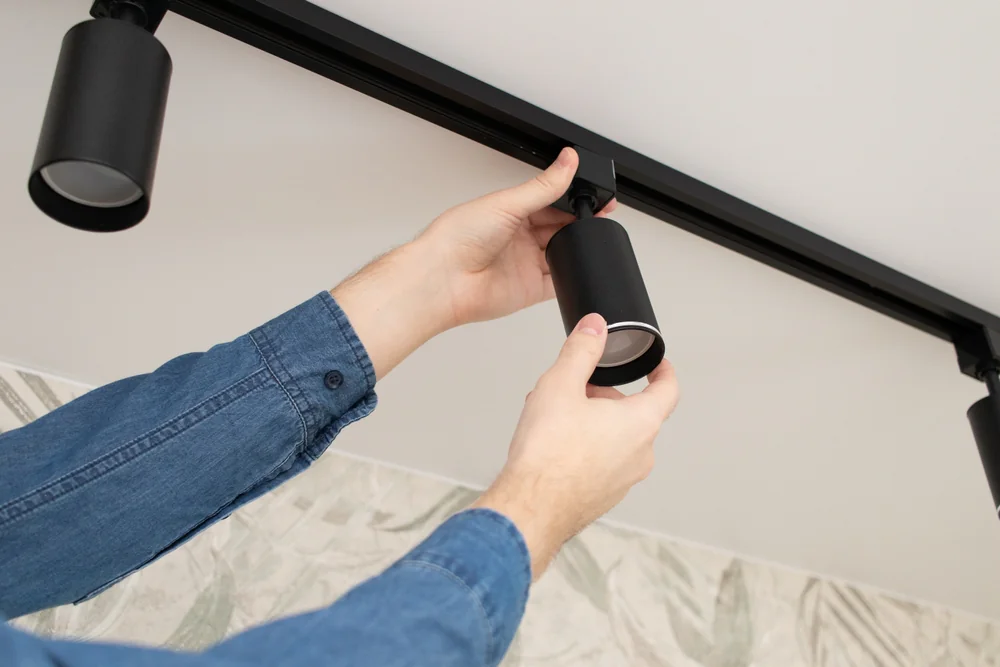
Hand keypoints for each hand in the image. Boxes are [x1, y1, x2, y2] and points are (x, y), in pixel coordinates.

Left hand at [332, 148, 616, 379]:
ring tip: (591, 241)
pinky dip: (572, 276)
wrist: (443, 279)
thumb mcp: (507, 203)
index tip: (596, 196)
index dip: (574, 199)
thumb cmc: (458, 237)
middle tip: (599, 216)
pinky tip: (579, 268)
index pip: (551, 201)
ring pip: (563, 254)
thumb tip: (567, 160)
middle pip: (560, 227)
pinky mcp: (530, 289)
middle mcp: (518, 237)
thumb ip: (544, 186)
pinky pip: (559, 283)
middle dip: (580, 223)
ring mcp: (525, 263)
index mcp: (511, 211)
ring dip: (577, 249)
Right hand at [472, 313, 679, 578]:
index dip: (663, 371)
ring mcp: (623, 480)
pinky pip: (601, 463)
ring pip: (615, 439)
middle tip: (574, 388)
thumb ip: (582, 350)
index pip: (668, 390)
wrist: (531, 507)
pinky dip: (584, 449)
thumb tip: (596, 326)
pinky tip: (552, 447)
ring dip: (592, 422)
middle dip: (605, 395)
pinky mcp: (603, 497)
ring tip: (554, 417)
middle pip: (634, 413)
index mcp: (640, 423)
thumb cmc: (548, 452)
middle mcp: (640, 454)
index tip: (657, 364)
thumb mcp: (561, 384)